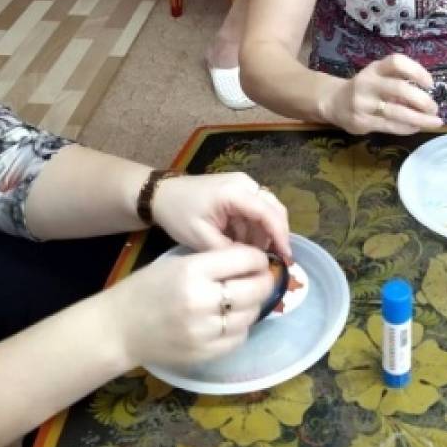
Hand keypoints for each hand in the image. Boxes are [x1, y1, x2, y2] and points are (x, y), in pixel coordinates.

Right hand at [110, 243, 273, 370]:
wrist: (118, 329)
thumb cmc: (146, 289)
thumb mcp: (177, 264)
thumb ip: (213, 262)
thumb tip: (253, 261)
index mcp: (192, 271)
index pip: (244, 259)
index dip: (258, 258)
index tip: (258, 260)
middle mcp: (200, 300)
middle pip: (254, 289)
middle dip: (264, 282)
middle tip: (262, 279)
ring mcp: (203, 331)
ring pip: (250, 315)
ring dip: (253, 305)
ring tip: (244, 299)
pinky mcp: (204, 353)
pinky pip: (238, 338)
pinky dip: (240, 327)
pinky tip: (229, 320)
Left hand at [152, 172, 291, 262]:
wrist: (161, 195)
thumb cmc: (177, 214)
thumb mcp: (201, 237)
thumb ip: (229, 250)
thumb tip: (252, 263)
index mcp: (235, 192)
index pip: (268, 213)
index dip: (280, 236)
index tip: (286, 259)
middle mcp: (245, 183)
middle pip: (274, 209)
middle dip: (276, 235)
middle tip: (276, 260)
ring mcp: (242, 185)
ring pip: (266, 211)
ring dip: (263, 234)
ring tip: (255, 256)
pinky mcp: (238, 190)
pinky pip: (254, 210)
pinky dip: (253, 228)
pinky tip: (244, 245)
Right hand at [320, 54, 442, 134]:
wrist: (334, 102)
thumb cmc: (365, 88)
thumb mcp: (378, 75)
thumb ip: (399, 80)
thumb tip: (428, 94)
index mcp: (375, 68)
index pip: (397, 62)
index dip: (416, 71)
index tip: (430, 83)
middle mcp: (368, 83)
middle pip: (399, 89)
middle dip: (421, 100)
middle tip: (434, 107)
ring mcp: (363, 104)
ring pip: (396, 112)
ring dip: (419, 118)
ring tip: (434, 121)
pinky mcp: (361, 122)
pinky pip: (389, 126)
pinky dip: (407, 128)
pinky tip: (416, 127)